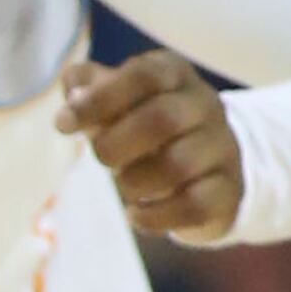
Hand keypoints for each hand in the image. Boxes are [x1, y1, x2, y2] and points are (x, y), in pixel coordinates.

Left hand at [62, 47, 243, 245]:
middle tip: (101, 158)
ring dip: (135, 181)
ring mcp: (222, 147)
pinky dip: (154, 216)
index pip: (142, 76)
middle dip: (116, 144)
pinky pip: (193, 205)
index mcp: (174, 75)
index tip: (63, 125)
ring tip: (125, 185)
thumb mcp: (119, 102)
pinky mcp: (227, 190)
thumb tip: (72, 89)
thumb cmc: (147, 129)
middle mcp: (205, 105)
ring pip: (178, 164)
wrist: (208, 168)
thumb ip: (91, 90)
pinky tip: (135, 215)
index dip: (99, 99)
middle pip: (162, 118)